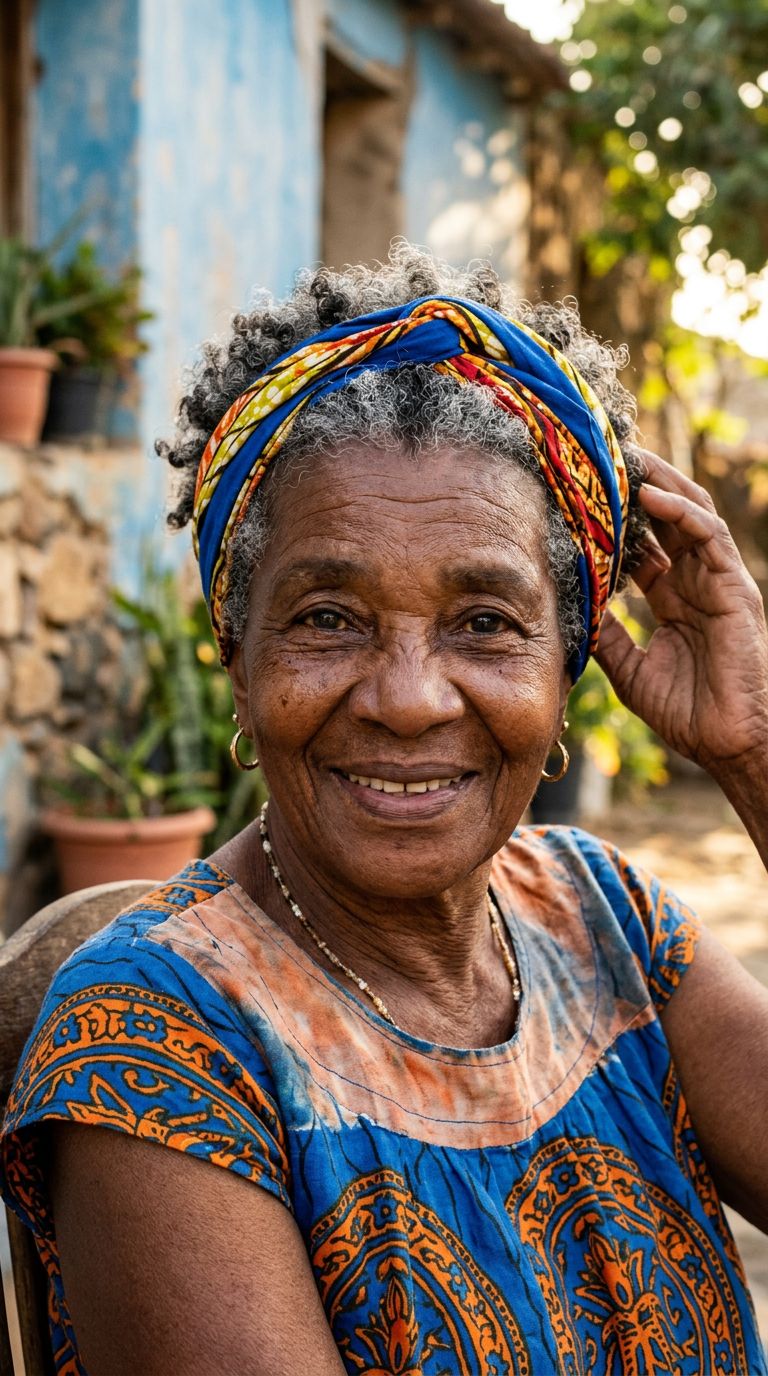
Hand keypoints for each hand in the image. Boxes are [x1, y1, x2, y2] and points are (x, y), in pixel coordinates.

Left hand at [595, 450, 767, 780]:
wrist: (728, 742)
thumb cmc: (687, 714)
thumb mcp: (630, 669)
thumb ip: (607, 635)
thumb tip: (573, 607)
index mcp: (674, 600)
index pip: (644, 547)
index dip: (617, 522)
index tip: (581, 500)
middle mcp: (697, 583)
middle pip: (666, 520)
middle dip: (637, 488)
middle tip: (601, 460)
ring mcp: (717, 581)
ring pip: (690, 514)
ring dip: (658, 484)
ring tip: (624, 458)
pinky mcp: (734, 585)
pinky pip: (708, 534)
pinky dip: (680, 511)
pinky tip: (649, 496)